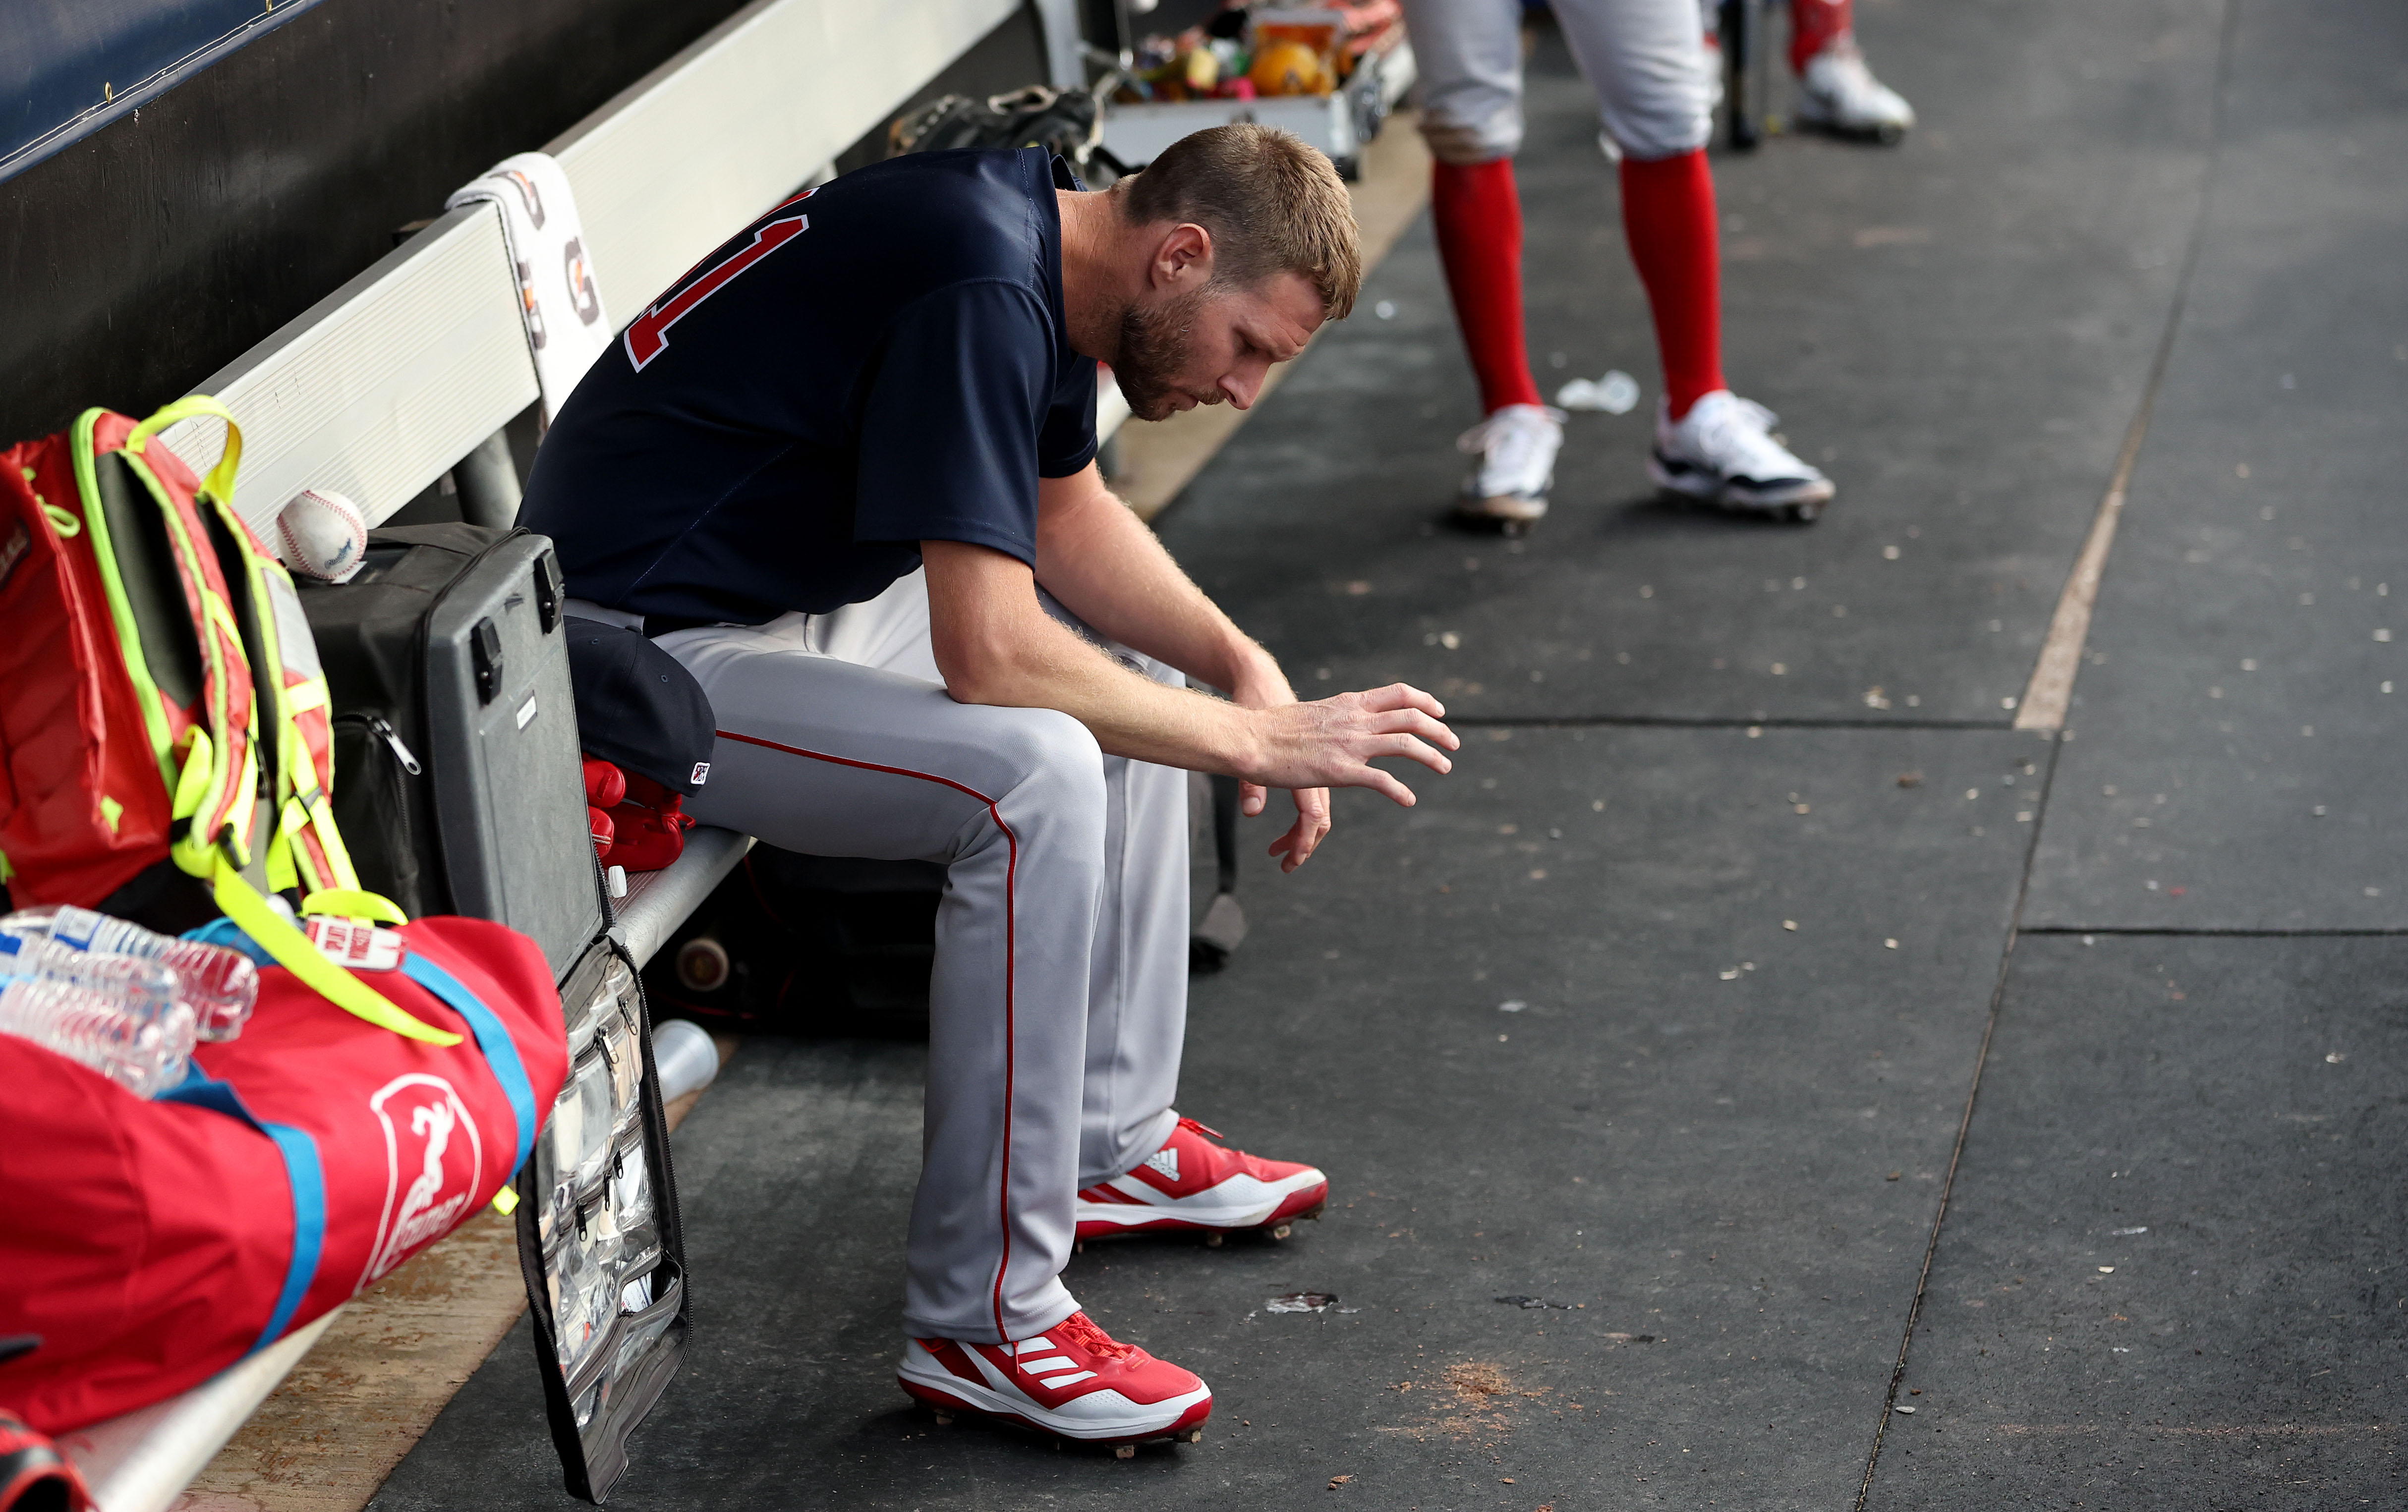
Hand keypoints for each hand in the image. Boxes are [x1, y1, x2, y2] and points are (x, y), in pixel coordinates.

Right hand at [1236, 684, 1455, 869]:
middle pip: (1410, 717)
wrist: (1251, 737)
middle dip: (1439, 730)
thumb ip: (1335, 717)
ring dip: (1431, 756)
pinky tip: (1409, 800)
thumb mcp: (1314, 712)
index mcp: (1348, 704)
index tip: (1439, 711)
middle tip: (1452, 744)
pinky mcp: (1340, 771)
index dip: (1424, 701)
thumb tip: (1344, 719)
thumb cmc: (1273, 727)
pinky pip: (1382, 780)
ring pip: (1405, 743)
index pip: (1397, 694)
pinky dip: (1401, 791)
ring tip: (1445, 767)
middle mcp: (1355, 720)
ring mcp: (1350, 745)